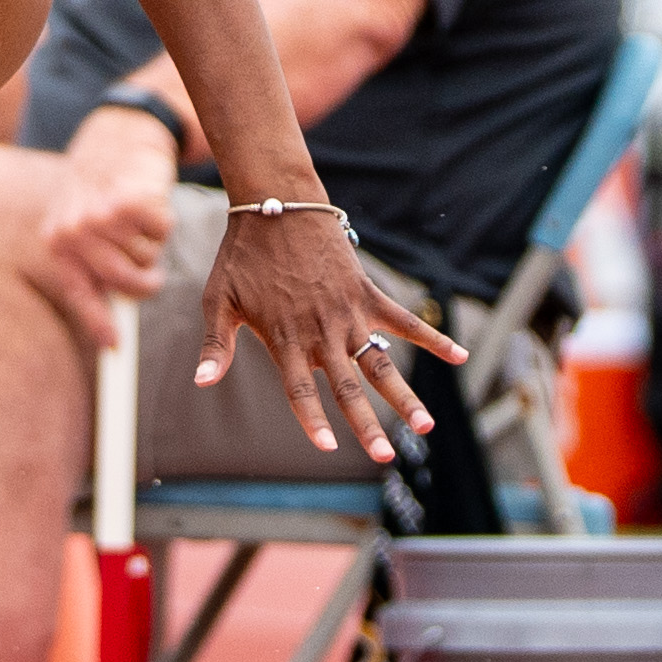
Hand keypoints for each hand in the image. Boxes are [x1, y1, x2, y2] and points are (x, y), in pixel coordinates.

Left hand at [27, 111, 178, 348]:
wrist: (117, 133)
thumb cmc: (100, 187)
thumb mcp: (80, 224)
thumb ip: (91, 268)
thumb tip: (111, 331)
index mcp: (57, 242)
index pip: (78, 293)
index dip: (97, 324)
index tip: (114, 349)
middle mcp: (74, 232)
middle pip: (123, 282)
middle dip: (144, 282)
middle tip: (154, 274)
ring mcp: (102, 216)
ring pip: (146, 258)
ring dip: (152, 245)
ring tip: (140, 220)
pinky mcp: (131, 201)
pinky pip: (162, 233)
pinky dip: (164, 222)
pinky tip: (151, 202)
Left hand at [196, 208, 453, 462]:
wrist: (276, 204)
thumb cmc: (242, 256)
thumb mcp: (218, 299)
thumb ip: (215, 345)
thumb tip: (201, 383)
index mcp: (285, 338)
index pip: (300, 389)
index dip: (313, 419)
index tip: (328, 448)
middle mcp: (321, 331)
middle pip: (347, 387)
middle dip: (367, 424)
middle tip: (385, 457)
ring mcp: (348, 313)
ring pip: (380, 363)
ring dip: (404, 395)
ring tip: (426, 426)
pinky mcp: (366, 293)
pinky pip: (405, 320)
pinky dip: (433, 337)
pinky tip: (460, 357)